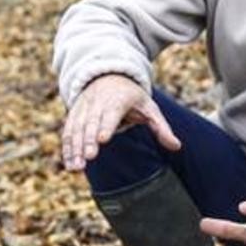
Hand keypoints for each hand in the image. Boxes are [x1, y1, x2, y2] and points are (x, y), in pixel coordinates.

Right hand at [61, 74, 180, 170]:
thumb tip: (177, 147)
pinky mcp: (74, 115)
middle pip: (91, 122)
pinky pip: (68, 132)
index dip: (106, 126)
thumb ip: (162, 128)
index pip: (111, 113)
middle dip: (88, 140)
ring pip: (76, 128)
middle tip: (89, 158)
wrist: (108, 77)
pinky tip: (70, 166)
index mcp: (118, 99)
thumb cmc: (133, 98)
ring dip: (75, 148)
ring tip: (77, 168)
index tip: (102, 140)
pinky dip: (68, 149)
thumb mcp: (151, 109)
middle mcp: (97, 102)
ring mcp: (84, 108)